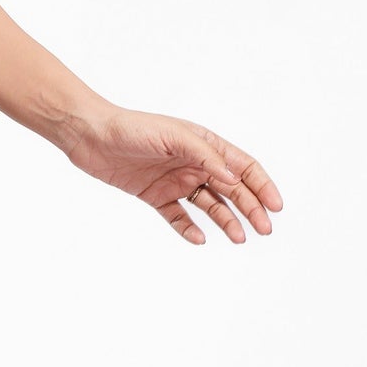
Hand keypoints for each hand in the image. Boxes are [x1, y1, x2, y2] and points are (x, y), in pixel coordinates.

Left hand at [61, 105, 282, 243]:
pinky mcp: (154, 195)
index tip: (275, 206)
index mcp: (205, 144)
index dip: (262, 185)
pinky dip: (189, 229)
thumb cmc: (132, 128)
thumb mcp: (174, 136)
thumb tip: (234, 178)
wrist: (90, 136)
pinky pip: (178, 216)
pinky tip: (199, 238)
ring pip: (209, 205)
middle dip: (251, 208)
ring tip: (238, 238)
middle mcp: (194, 163)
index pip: (243, 167)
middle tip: (263, 229)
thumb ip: (206, 156)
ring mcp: (175, 181)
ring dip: (226, 221)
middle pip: (232, 189)